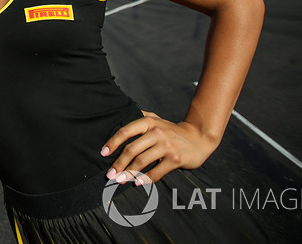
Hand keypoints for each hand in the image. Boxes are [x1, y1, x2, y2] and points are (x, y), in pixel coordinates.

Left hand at [100, 111, 217, 184]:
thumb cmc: (172, 131)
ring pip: (142, 161)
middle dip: (118, 163)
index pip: (125, 131)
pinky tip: (138, 183)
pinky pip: (156, 171)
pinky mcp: (175, 159)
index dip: (112, 143)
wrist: (198, 138)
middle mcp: (157, 132)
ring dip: (128, 173)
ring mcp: (167, 145)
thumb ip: (140, 118)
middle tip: (110, 174)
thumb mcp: (156, 120)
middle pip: (131, 149)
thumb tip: (117, 122)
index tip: (103, 154)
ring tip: (120, 180)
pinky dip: (145, 179)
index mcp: (149, 122)